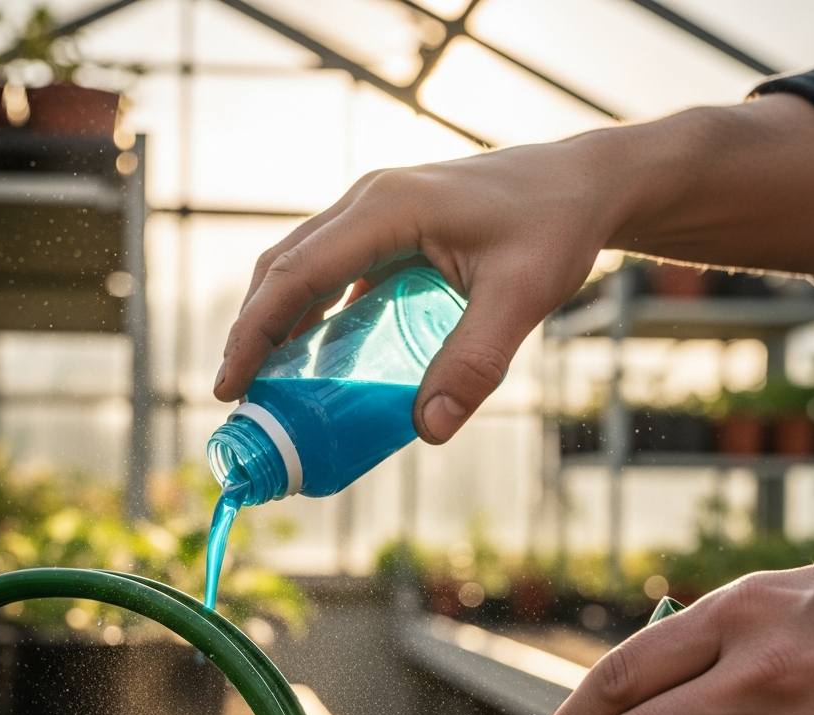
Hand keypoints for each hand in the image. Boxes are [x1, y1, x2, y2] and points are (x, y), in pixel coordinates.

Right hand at [214, 134, 619, 440]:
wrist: (584, 185)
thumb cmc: (555, 227)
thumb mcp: (522, 296)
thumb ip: (476, 361)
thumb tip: (431, 431)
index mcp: (388, 208)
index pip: (297, 273)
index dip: (254, 331)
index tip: (229, 385)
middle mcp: (370, 202)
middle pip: (285, 267)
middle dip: (253, 331)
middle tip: (239, 395)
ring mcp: (379, 213)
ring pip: (304, 267)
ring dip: (279, 322)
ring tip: (267, 383)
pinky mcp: (394, 230)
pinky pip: (337, 272)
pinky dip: (315, 314)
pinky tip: (320, 358)